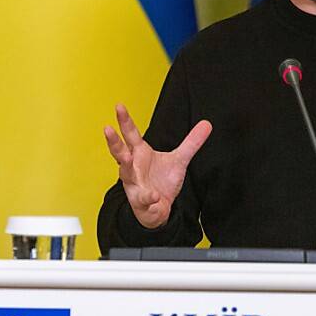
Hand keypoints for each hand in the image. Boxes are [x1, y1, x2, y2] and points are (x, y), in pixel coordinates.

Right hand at [104, 104, 211, 228]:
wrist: (158, 208)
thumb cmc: (160, 181)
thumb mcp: (179, 159)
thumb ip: (191, 142)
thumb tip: (207, 124)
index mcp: (139, 153)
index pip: (131, 134)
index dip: (125, 120)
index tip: (119, 106)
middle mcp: (132, 167)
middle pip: (120, 151)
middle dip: (114, 140)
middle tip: (108, 128)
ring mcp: (134, 184)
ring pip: (125, 173)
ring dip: (124, 165)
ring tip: (124, 158)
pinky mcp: (140, 201)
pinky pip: (143, 198)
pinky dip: (148, 196)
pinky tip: (153, 194)